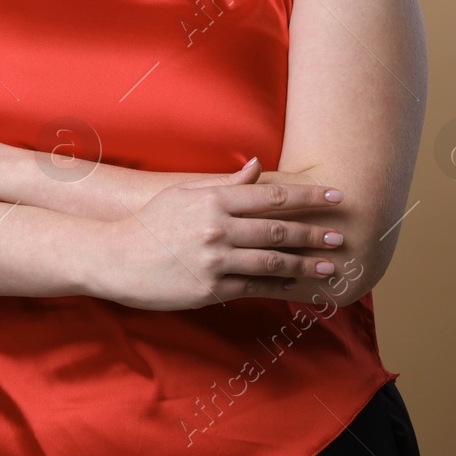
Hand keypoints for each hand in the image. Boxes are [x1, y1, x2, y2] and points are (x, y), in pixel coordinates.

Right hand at [88, 159, 347, 310]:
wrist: (114, 257)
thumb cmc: (149, 224)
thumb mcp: (183, 195)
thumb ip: (224, 183)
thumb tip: (257, 166)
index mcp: (212, 201)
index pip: (272, 197)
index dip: (308, 198)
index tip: (335, 197)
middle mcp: (217, 228)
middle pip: (279, 230)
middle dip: (314, 233)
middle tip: (341, 235)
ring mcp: (215, 260)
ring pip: (273, 263)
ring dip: (307, 264)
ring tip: (331, 266)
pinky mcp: (211, 289)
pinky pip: (255, 288)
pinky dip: (280, 287)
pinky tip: (298, 287)